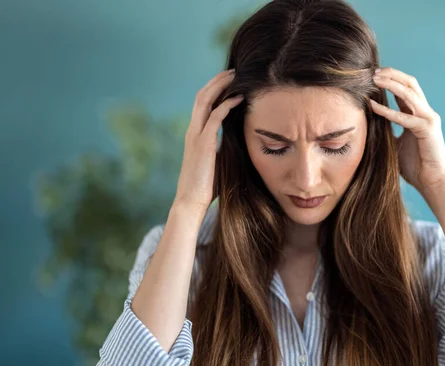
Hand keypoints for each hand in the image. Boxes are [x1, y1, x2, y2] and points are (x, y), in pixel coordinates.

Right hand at [173, 69, 243, 213]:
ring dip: (220, 86)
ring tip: (236, 76)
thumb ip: (224, 149)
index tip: (230, 81)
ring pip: (205, 101)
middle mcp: (193, 131)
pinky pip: (215, 117)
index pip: (203, 103)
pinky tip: (239, 98)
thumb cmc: (206, 187)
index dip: (215, 89)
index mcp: (195, 134)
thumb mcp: (217, 162)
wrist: (191, 202)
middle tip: (234, 70)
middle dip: (217, 81)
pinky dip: (226, 105)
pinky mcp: (203, 144)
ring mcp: (196, 136)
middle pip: (202, 96)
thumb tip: (240, 144)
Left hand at [369, 67, 444, 194]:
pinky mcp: (427, 130)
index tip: (373, 75)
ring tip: (375, 79)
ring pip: (410, 93)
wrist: (432, 181)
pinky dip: (388, 111)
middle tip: (373, 72)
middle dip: (392, 75)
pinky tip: (374, 106)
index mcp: (418, 114)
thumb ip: (387, 130)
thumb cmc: (415, 165)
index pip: (405, 89)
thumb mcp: (396, 143)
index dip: (390, 79)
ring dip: (391, 84)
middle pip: (410, 84)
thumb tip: (369, 124)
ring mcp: (428, 119)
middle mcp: (425, 112)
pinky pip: (405, 117)